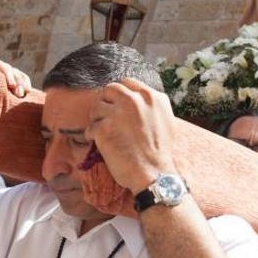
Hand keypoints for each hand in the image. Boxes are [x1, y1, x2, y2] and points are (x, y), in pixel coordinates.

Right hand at [0, 57, 29, 128]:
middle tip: (20, 92)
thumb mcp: (0, 117)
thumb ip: (13, 110)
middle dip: (16, 77)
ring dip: (5, 71)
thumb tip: (36, 110)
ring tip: (11, 84)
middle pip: (7, 68)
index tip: (27, 92)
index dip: (23, 80)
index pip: (15, 75)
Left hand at [87, 79, 176, 194]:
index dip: (120, 95)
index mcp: (152, 97)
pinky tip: (99, 143)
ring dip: (98, 119)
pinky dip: (92, 135)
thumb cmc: (160, 152)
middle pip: (110, 89)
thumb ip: (152, 106)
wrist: (154, 175)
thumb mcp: (167, 121)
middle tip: (107, 117)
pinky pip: (90, 126)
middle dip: (106, 103)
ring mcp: (118, 113)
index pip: (127, 83)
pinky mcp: (103, 128)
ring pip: (97, 106)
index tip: (117, 106)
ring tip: (105, 132)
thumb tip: (139, 98)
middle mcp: (135, 100)